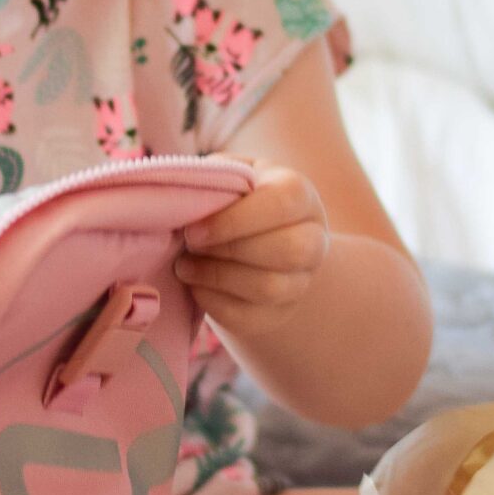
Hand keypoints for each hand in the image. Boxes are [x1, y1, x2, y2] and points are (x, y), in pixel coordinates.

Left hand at [176, 165, 329, 339]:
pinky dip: (216, 304)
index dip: (235, 220)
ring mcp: (302, 280)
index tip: (194, 230)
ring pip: (270, 288)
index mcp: (300, 195)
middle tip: (190, 247)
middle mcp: (313, 238)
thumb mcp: (227, 177)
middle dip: (229, 251)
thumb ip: (211, 180)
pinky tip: (195, 287)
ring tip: (185, 267)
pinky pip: (252, 317)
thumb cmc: (233, 201)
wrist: (252, 241)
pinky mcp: (282, 312)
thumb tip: (180, 197)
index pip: (282, 204)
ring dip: (218, 279)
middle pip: (288, 250)